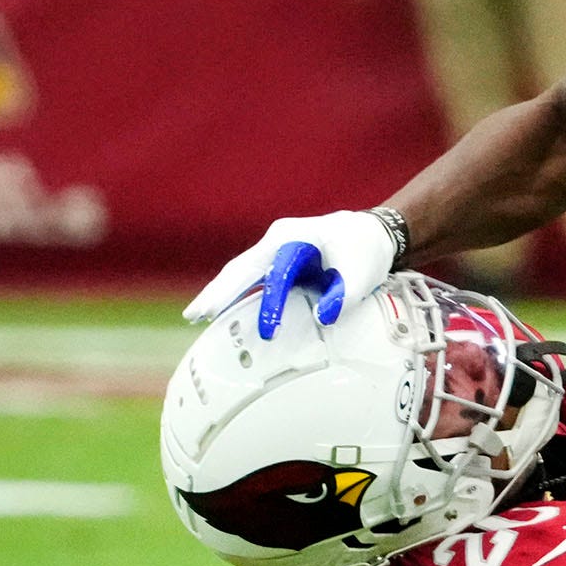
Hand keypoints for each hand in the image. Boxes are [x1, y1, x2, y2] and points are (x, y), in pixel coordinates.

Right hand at [182, 209, 403, 335]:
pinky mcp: (275, 263)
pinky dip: (232, 295)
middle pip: (241, 268)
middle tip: (195, 314)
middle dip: (218, 292)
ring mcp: (273, 251)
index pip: (276, 273)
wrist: (370, 234)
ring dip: (218, 294)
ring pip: (239, 273)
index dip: (270, 303)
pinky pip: (249, 279)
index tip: (267, 331)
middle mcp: (277, 241)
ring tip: (195, 316)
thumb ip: (344, 296)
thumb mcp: (362, 274)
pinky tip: (217, 313)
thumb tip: (323, 317)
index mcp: (295, 237)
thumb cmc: (364, 250)